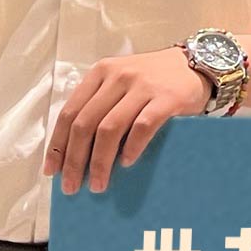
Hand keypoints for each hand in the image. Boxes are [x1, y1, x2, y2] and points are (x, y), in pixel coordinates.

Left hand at [45, 48, 212, 194]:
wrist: (198, 64)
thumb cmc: (154, 80)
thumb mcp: (121, 82)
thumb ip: (101, 105)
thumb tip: (77, 152)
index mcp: (100, 73)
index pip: (69, 112)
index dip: (58, 144)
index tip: (52, 170)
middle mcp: (118, 76)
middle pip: (85, 124)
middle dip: (75, 160)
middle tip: (72, 186)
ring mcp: (142, 86)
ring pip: (109, 129)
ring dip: (100, 162)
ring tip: (98, 184)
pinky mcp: (166, 98)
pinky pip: (142, 127)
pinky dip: (131, 148)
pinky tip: (127, 163)